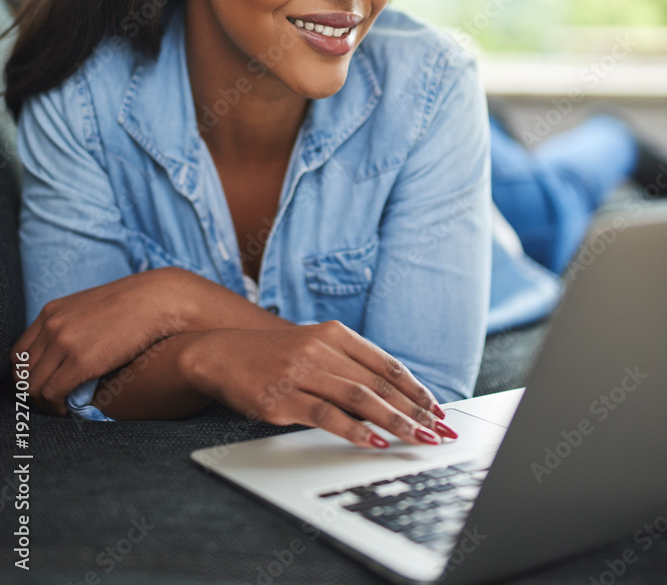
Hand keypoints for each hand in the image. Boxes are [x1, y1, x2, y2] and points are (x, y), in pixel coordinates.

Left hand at [11, 268, 188, 415]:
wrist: (156, 300)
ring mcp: (63, 342)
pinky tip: (67, 408)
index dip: (26, 375)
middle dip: (31, 391)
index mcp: (51, 312)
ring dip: (42, 402)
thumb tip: (67, 351)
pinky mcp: (79, 361)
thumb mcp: (91, 308)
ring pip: (33, 385)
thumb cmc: (132, 305)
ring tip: (59, 407)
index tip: (40, 385)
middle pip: (22, 370)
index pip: (19, 353)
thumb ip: (72, 326)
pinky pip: (51, 393)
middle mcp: (51, 325)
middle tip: (49, 401)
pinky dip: (55, 406)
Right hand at [180, 320, 457, 447]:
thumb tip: (393, 396)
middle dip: (413, 410)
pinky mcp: (283, 398)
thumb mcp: (314, 348)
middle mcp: (321, 349)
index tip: (437, 410)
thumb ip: (349, 365)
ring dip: (394, 421)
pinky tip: (374, 443)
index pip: (386, 364)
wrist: (221, 353)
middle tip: (437, 431)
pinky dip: (355, 431)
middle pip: (378, 382)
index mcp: (335, 333)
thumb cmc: (274, 355)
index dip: (415, 389)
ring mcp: (302, 373)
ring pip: (359, 398)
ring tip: (416, 438)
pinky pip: (327, 416)